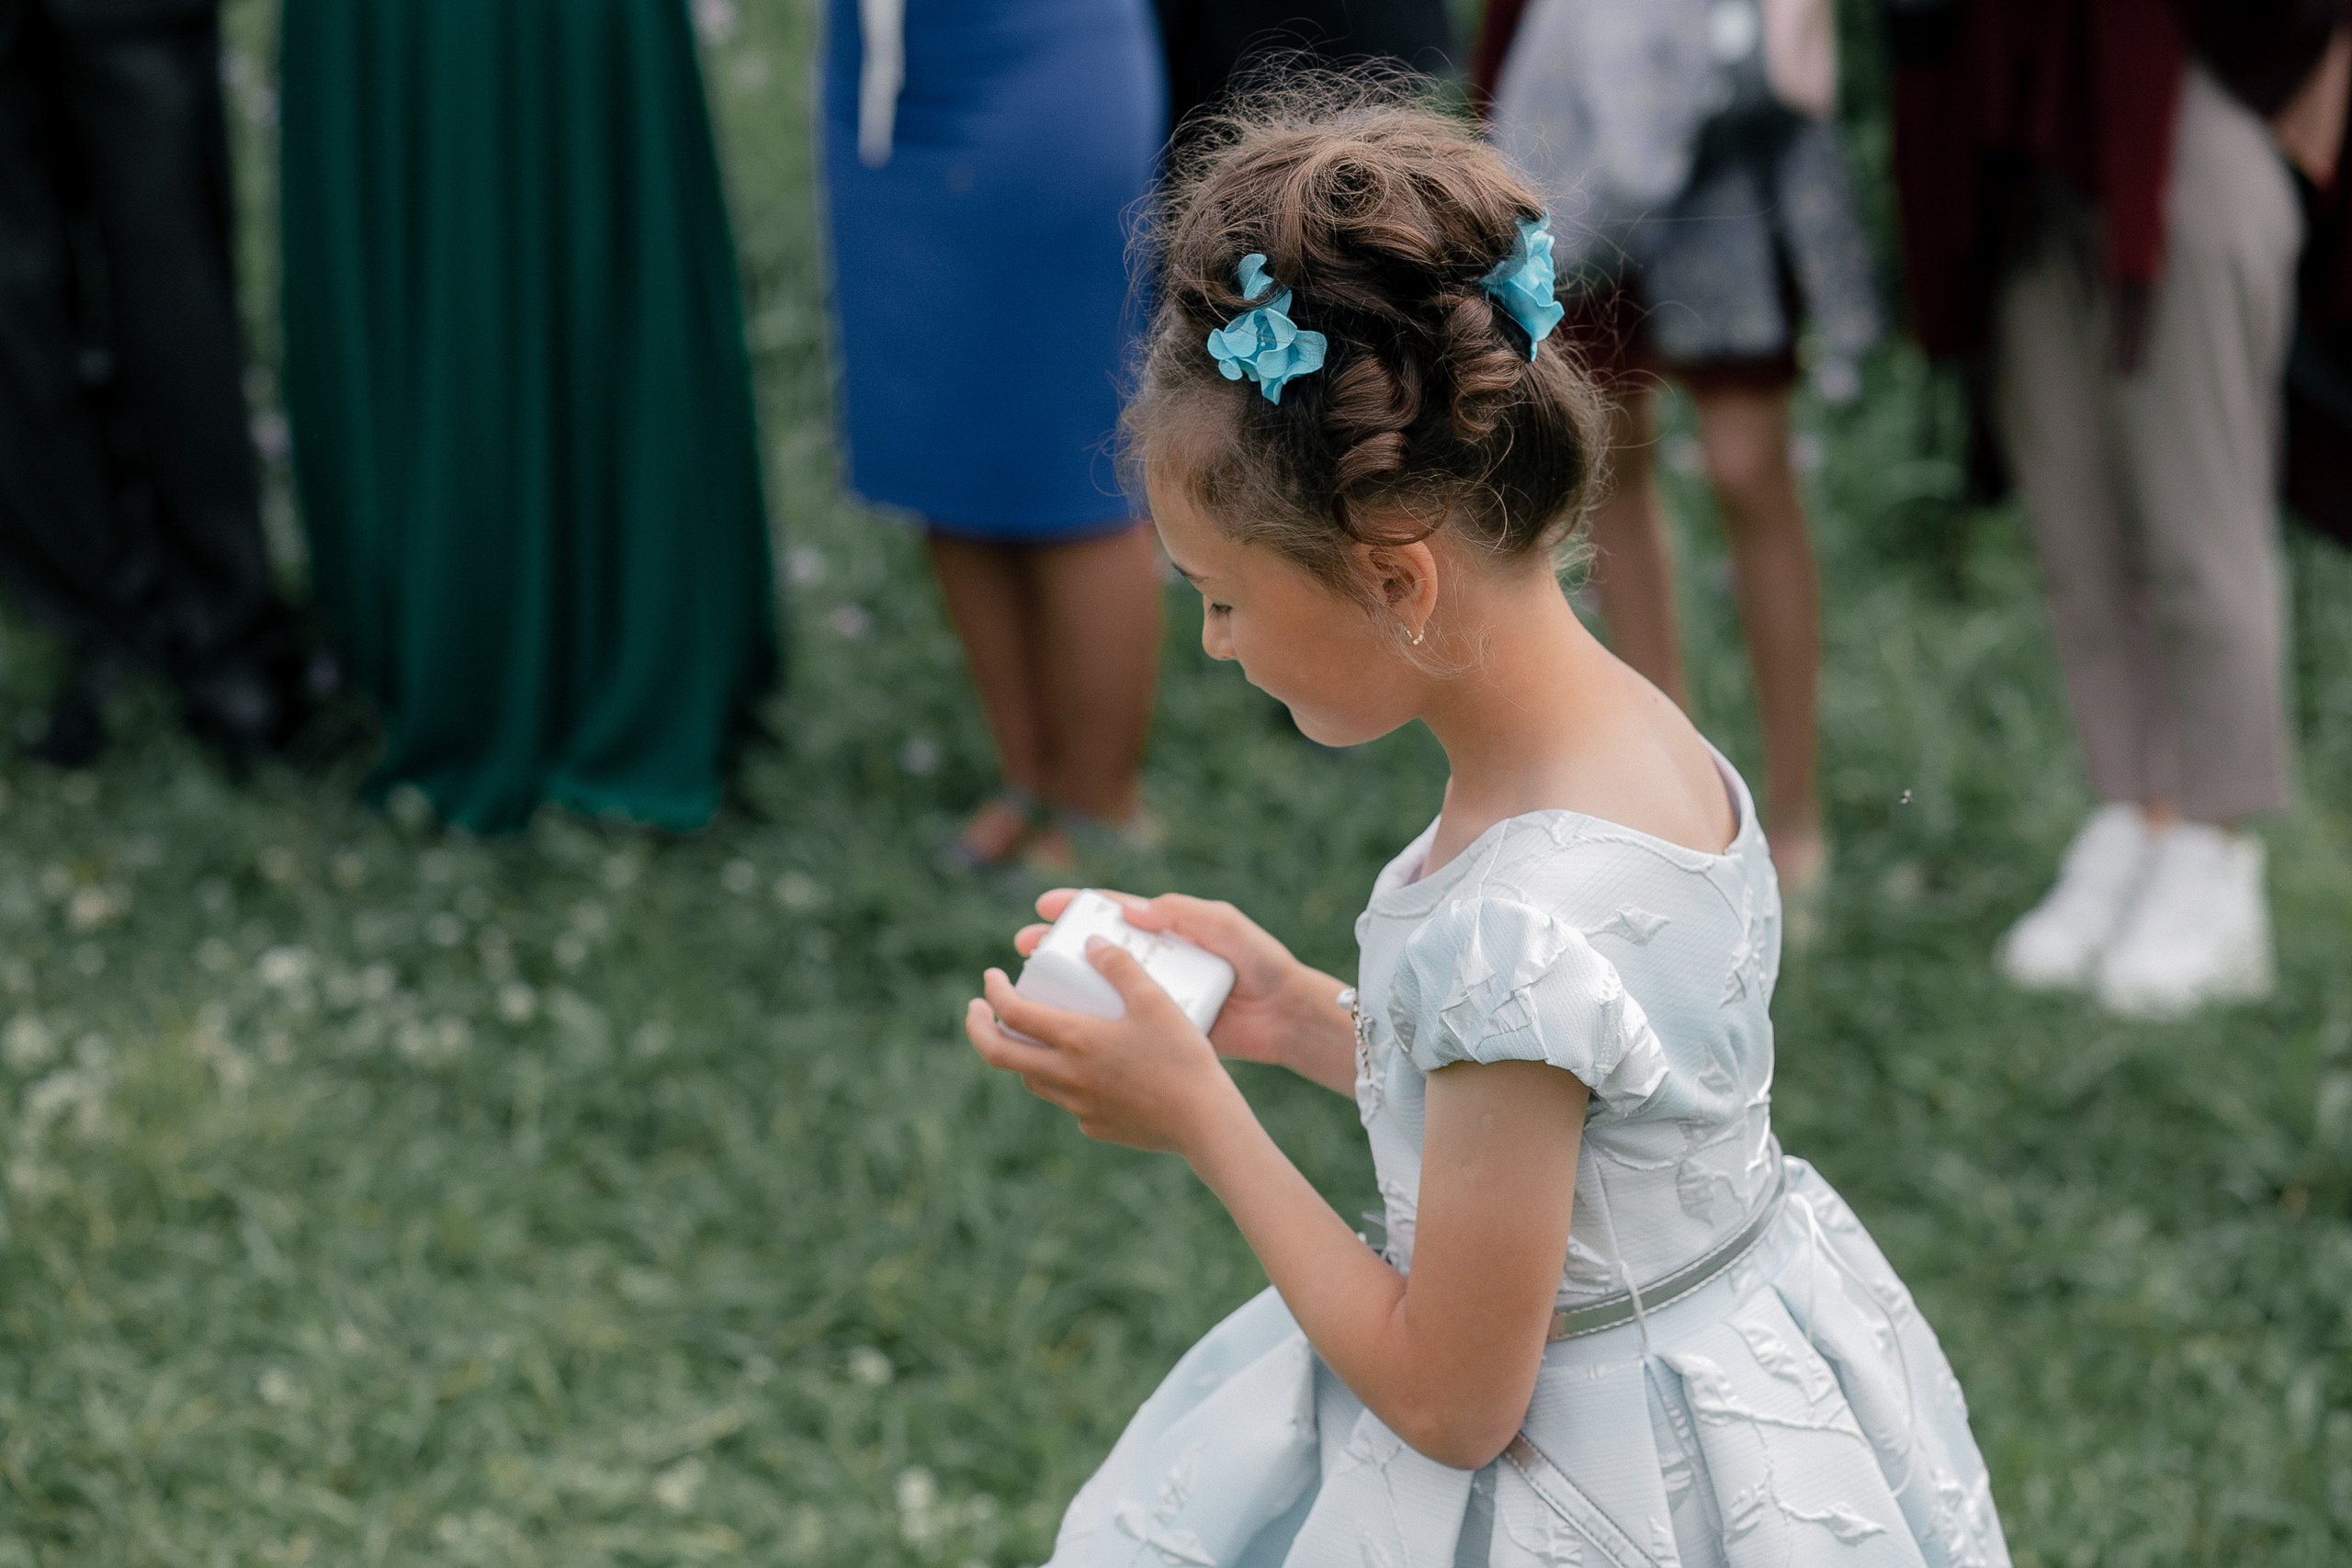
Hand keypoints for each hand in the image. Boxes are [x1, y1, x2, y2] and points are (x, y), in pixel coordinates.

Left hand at [965, 940, 1243, 1153]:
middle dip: (978, 1028)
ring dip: (1021, 1055)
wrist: (1204, 1122)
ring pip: (1031, 1079)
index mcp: (1075, 1039)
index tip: (991, 977)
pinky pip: (1066, 1101)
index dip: (994, 992)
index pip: (1012, 1013)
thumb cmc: (1182, 1057)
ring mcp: (1078, 1106)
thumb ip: (1119, 966)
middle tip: (977, 1010)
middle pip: (998, 1054)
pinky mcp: (1095, 1126)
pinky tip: (1086, 1070)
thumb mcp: (1154, 1000)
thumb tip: (1091, 942)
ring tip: (1032, 1036)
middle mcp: (1066, 1076)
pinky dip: (1061, 1080)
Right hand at [1012, 889, 1339, 1073]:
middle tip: (1021, 951)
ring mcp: (1155, 998)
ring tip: (1030, 993)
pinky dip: (1089, 1028)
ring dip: (1062, 989)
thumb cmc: (1262, 964)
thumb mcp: (1226, 926)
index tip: (1042, 907)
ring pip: (1098, 990)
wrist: (1288, 1017)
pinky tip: (1061, 1034)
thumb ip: (1184, 912)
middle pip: (1092, 951)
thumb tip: (1130, 910)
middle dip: (1053, 948)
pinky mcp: (1160, 1030)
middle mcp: (1154, 962)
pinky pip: (1118, 1027)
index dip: (1074, 908)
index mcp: (1166, 931)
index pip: (1110, 912)